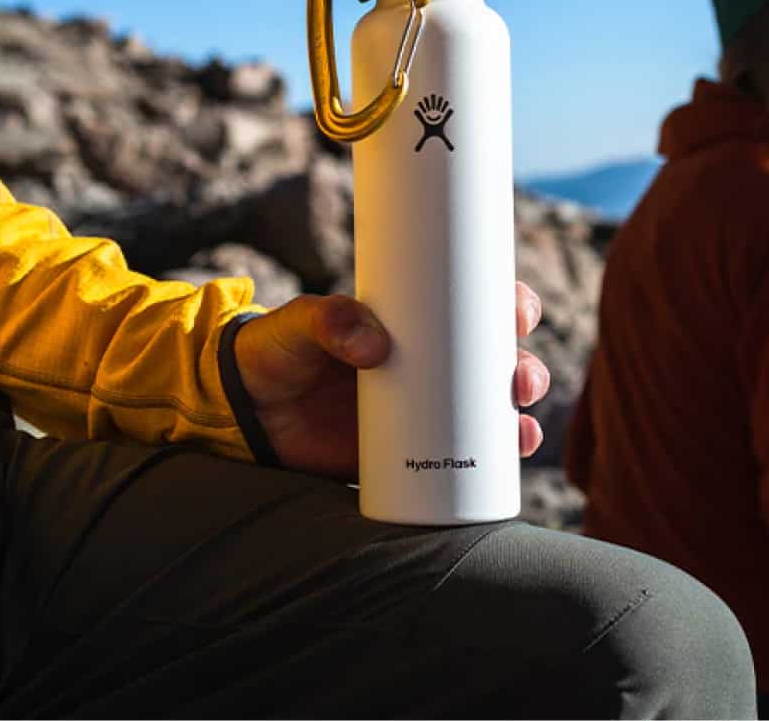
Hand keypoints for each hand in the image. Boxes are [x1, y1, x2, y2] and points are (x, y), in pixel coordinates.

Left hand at [234, 283, 549, 478]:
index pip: (473, 307)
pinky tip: (513, 460)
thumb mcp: (297, 325)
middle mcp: (427, 366)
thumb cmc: (273, 354)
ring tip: (522, 429)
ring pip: (490, 412)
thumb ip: (327, 320)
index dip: (509, 307)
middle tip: (520, 380)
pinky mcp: (409, 456)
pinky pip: (465, 459)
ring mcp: (423, 413)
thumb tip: (375, 346)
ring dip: (520, 418)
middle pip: (495, 363)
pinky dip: (496, 461)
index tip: (519, 313)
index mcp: (410, 323)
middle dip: (524, 369)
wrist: (244, 416)